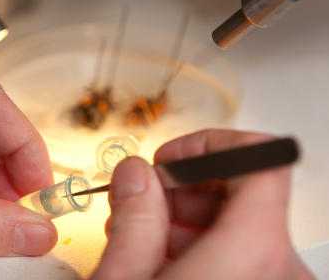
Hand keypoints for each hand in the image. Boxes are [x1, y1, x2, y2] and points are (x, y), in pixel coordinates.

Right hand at [92, 129, 313, 279]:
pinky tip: (162, 257)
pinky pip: (243, 252)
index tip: (171, 159)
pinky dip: (203, 245)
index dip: (211, 145)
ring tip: (143, 235)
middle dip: (185, 186)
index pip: (262, 158)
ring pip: (242, 223)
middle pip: (245, 191)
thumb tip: (135, 173)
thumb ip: (132, 218)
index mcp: (253, 255)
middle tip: (143, 199)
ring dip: (188, 218)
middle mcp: (280, 270)